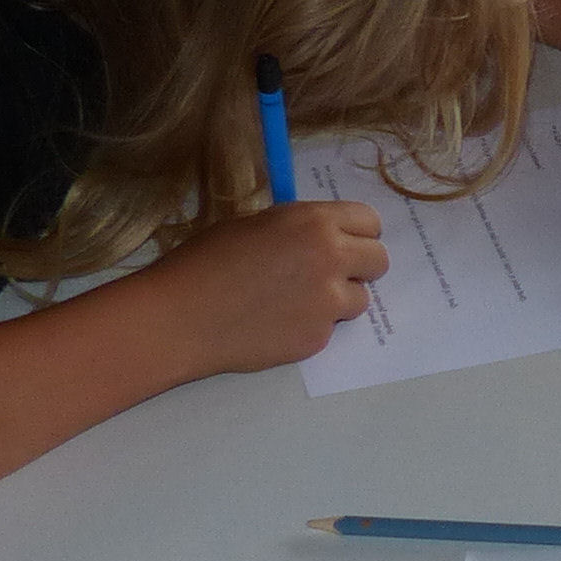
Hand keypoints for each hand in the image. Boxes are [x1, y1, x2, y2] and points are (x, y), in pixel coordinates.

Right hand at [136, 201, 388, 374]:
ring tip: (295, 300)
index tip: (345, 241)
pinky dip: (311, 326)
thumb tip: (322, 234)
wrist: (181, 317)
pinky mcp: (318, 339)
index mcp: (314, 222)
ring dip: (338, 299)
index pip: (370, 221)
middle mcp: (331, 259)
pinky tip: (276, 323)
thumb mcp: (253, 224)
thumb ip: (297, 227)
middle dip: (360, 265)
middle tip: (330, 272)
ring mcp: (328, 303)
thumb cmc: (205, 262)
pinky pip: (330, 329)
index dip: (358, 232)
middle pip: (379, 260)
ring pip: (360, 299)